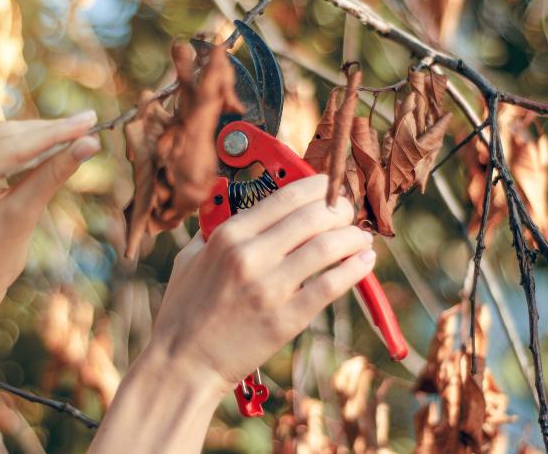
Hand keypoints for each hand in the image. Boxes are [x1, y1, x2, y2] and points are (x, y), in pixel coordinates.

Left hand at [0, 111, 100, 313]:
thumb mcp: (24, 215)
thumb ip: (53, 174)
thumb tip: (89, 144)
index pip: (11, 148)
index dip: (53, 134)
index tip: (87, 123)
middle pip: (3, 137)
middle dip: (48, 130)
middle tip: (87, 121)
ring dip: (37, 133)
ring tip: (75, 128)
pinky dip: (21, 144)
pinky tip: (49, 138)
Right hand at [149, 174, 375, 390]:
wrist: (184, 362)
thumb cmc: (185, 309)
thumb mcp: (190, 257)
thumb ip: (216, 230)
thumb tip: (241, 208)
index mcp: (229, 235)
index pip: (286, 196)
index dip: (317, 186)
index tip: (329, 186)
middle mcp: (250, 256)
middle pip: (313, 216)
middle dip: (340, 209)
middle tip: (348, 213)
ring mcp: (270, 288)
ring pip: (327, 247)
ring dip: (352, 236)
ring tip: (360, 236)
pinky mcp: (286, 318)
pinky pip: (331, 285)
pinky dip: (355, 269)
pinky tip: (364, 260)